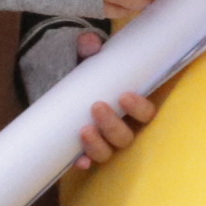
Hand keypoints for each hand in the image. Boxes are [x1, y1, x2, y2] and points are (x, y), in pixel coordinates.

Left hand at [67, 28, 157, 169]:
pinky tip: (78, 161)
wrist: (59, 91)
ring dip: (99, 145)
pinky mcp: (84, 152)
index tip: (124, 96)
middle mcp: (122, 128)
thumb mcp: (85, 63)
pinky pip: (87, 163)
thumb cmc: (84, 78)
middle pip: (127, 137)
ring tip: (84, 130)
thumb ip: (87, 51)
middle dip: (113, 125)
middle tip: (97, 106)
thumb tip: (89, 42)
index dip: (139, 109)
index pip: (147, 114)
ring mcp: (103, 143)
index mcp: (130, 108)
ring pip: (109, 153)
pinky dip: (84, 163)